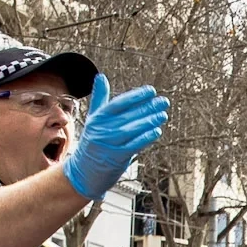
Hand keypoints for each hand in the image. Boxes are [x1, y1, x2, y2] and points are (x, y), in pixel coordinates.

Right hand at [63, 76, 169, 201]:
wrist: (83, 171)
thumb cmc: (92, 142)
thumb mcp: (93, 119)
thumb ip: (100, 98)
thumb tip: (101, 76)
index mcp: (98, 118)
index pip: (119, 103)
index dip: (136, 96)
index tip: (151, 91)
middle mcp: (103, 129)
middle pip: (128, 115)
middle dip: (147, 107)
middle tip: (164, 101)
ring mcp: (110, 143)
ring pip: (132, 129)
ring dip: (148, 121)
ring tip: (163, 114)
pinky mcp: (117, 157)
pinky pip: (133, 145)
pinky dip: (145, 138)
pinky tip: (157, 131)